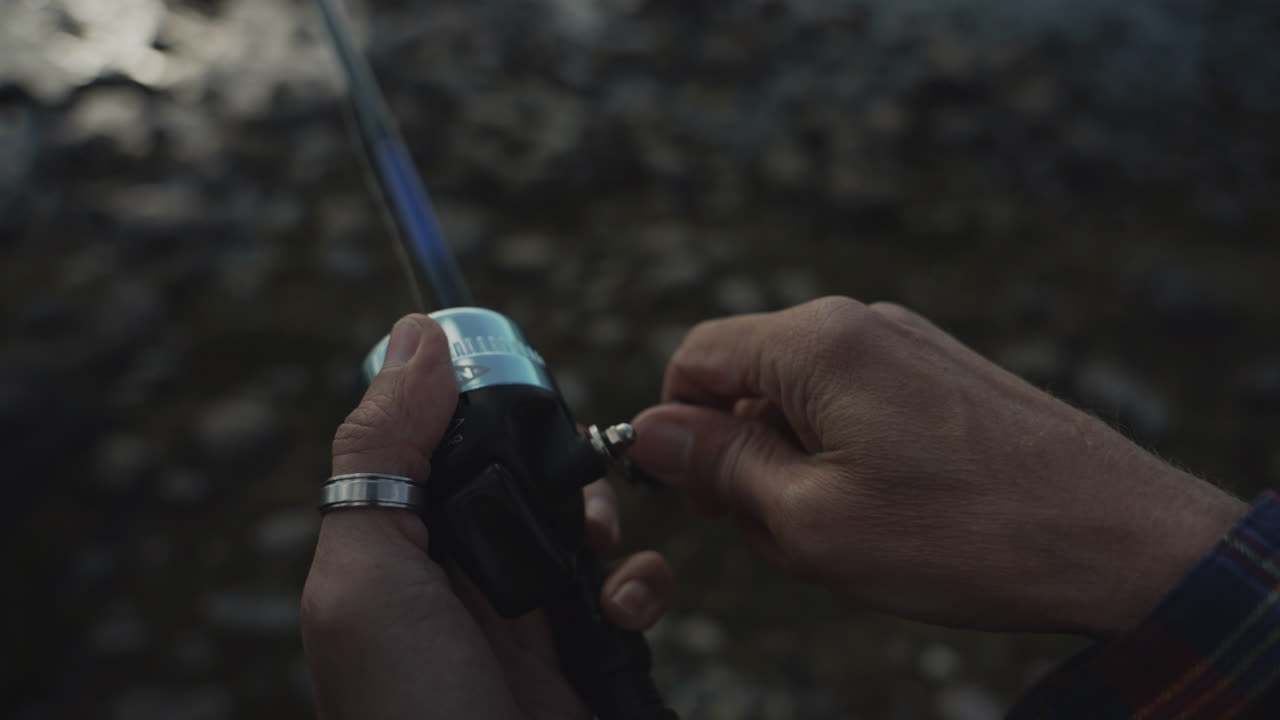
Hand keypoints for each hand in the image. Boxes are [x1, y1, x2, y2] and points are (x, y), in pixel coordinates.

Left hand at [302, 315, 674, 719]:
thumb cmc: (409, 716)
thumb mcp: (366, 578)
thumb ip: (383, 454)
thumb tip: (417, 338)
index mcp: (396, 545)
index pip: (436, 435)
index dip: (475, 396)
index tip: (516, 368)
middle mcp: (460, 574)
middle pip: (522, 469)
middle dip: (556, 467)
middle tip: (565, 492)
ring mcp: (527, 614)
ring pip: (584, 519)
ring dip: (605, 524)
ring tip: (596, 562)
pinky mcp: (586, 650)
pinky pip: (631, 586)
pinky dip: (640, 586)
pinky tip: (620, 613)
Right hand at [629, 297, 1245, 637]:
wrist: (1117, 537)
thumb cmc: (963, 534)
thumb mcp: (810, 520)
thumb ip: (719, 466)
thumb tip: (648, 431)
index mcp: (816, 343)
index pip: (695, 357)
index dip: (676, 429)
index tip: (701, 495)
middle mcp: (861, 323)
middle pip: (750, 381)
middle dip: (745, 459)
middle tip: (786, 535)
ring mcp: (909, 345)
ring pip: (805, 403)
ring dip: (799, 471)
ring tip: (851, 537)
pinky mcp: (943, 375)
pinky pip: (858, 409)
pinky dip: (848, 463)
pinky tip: (892, 519)